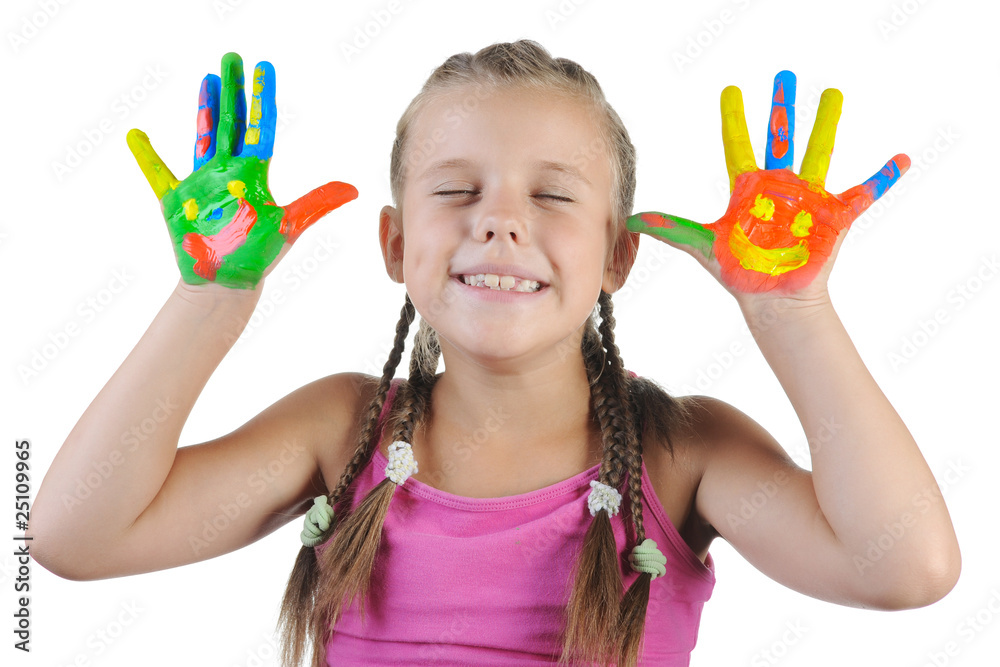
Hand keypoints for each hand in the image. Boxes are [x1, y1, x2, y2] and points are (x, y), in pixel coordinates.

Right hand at [127, 52, 357, 288]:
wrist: (228, 283)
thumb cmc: (258, 256)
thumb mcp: (290, 225)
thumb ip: (317, 203)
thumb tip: (356, 190)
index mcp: (253, 174)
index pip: (260, 128)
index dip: (262, 98)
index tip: (263, 69)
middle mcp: (228, 171)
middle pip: (231, 123)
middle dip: (233, 91)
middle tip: (232, 58)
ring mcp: (202, 183)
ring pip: (203, 137)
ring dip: (205, 109)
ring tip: (209, 80)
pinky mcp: (176, 200)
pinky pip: (158, 174)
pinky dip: (146, 157)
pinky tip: (135, 135)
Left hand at [627, 71, 907, 301]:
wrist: (771, 301)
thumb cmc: (739, 273)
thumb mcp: (703, 247)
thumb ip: (672, 229)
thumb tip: (634, 218)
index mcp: (748, 190)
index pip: (738, 146)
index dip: (735, 120)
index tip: (730, 91)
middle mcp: (779, 187)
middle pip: (780, 138)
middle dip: (781, 107)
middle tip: (782, 74)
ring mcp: (807, 198)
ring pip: (819, 152)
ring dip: (826, 124)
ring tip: (832, 93)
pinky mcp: (833, 217)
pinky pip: (864, 194)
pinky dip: (882, 179)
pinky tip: (900, 160)